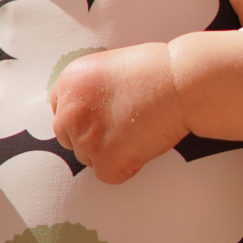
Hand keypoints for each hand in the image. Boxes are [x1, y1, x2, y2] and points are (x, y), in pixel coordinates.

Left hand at [51, 43, 188, 183]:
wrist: (180, 83)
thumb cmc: (156, 70)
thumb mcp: (108, 67)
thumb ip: (90, 89)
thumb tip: (89, 111)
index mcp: (70, 82)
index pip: (61, 110)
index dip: (83, 116)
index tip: (98, 119)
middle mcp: (70, 111)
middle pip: (68, 137)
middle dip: (90, 136)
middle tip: (120, 129)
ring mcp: (86, 138)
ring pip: (88, 158)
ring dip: (109, 151)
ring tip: (137, 132)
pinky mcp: (106, 161)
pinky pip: (109, 175)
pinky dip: (126, 167)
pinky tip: (143, 145)